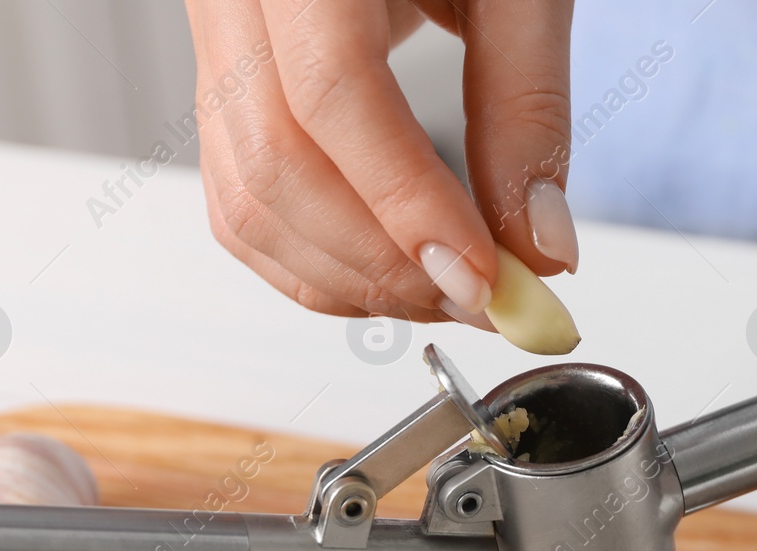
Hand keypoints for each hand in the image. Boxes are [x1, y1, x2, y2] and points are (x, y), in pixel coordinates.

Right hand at [182, 0, 576, 324]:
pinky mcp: (226, 87)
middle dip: (387, 263)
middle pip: (277, 165)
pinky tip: (388, 276)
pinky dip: (313, 263)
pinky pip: (241, 200)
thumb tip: (540, 245)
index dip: (406, 205)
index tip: (484, 277)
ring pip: (248, 200)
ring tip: (449, 294)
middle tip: (486, 301)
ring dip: (353, 279)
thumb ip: (527, 106)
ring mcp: (216, 44)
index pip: (332, 95)